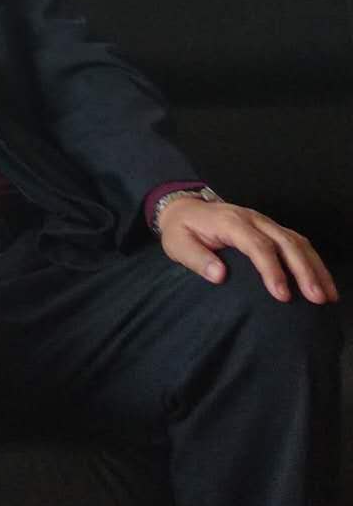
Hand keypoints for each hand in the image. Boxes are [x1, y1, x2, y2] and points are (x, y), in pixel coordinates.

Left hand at [157, 196, 338, 304]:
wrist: (184, 207)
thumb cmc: (182, 230)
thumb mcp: (178, 244)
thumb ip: (196, 259)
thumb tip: (219, 275)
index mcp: (230, 222)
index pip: (257, 245)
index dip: (272, 269)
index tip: (282, 295)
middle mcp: (253, 219)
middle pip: (285, 242)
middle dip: (303, 270)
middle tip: (316, 298)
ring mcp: (264, 222)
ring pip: (297, 241)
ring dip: (314, 266)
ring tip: (328, 295)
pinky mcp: (271, 229)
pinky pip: (297, 242)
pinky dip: (312, 260)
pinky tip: (322, 281)